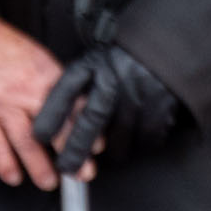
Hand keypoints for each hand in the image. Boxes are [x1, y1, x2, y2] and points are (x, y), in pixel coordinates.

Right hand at [0, 1, 70, 189]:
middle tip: (83, 173)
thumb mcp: (35, 55)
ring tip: (50, 182)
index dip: (87, 128)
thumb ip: (51, 79)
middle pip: (56, 127)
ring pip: (27, 142)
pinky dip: (5, 164)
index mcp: (47, 74)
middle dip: (72, 153)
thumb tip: (70, 101)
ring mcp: (3, 105)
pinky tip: (14, 177)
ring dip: (40, 167)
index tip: (96, 147)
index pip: (74, 105)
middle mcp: (28, 91)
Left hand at [33, 41, 184, 176]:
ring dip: (113, 149)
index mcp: (94, 65)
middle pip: (90, 122)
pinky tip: (139, 137)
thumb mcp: (96, 61)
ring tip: (113, 149)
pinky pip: (147, 137)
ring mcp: (139, 92)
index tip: (39, 137)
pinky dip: (142, 143)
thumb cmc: (126, 57)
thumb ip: (78, 88)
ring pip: (118, 136)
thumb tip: (56, 125)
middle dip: (76, 150)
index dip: (50, 117)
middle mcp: (115, 78)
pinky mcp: (162, 103)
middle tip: (68, 168)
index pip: (64, 93)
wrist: (170, 41)